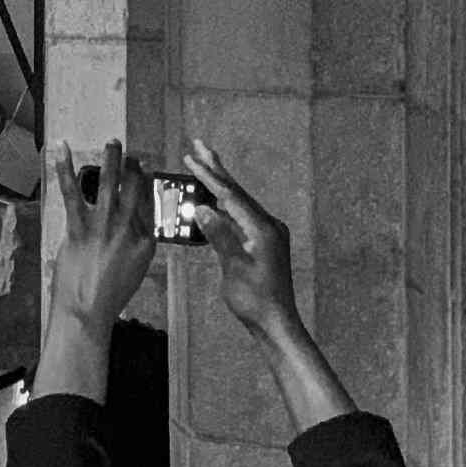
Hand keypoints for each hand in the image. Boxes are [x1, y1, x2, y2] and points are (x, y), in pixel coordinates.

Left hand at [49, 141, 153, 328]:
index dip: (146, 185)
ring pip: (109, 185)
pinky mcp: (79, 229)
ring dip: (111, 160)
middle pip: (135, 191)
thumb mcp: (133, 271)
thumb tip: (131, 226)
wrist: (87, 311)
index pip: (149, 206)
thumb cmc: (108, 296)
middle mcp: (129, 230)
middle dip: (134, 168)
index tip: (145, 170)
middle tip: (132, 152)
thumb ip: (135, 245)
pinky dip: (64, 169)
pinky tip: (61, 150)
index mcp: (146, 243)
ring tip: (112, 142)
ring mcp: (104, 228)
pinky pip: (71, 193)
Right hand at [185, 139, 300, 340]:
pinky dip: (224, 205)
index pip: (231, 196)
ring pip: (239, 202)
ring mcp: (267, 233)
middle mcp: (268, 225)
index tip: (190, 158)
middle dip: (217, 169)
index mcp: (263, 228)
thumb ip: (219, 235)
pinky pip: (240, 216)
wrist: (275, 321)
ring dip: (219, 184)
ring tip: (204, 165)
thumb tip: (202, 207)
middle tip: (199, 145)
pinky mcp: (263, 242)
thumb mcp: (234, 267)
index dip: (209, 176)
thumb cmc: (254, 298)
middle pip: (237, 192)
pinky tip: (213, 200)